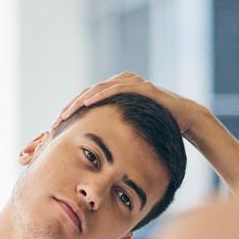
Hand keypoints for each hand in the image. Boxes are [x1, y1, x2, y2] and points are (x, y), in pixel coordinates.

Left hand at [56, 72, 205, 139]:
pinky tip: (86, 104)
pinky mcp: (142, 87)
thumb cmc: (156, 127)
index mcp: (115, 93)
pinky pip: (117, 88)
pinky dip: (100, 94)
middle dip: (69, 108)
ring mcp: (132, 83)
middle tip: (54, 123)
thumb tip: (92, 155)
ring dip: (79, 101)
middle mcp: (122, 84)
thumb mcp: (128, 130)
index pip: (86, 101)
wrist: (185, 120)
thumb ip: (112, 133)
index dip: (69, 113)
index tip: (55, 128)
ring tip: (64, 114)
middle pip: (87, 93)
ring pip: (97, 89)